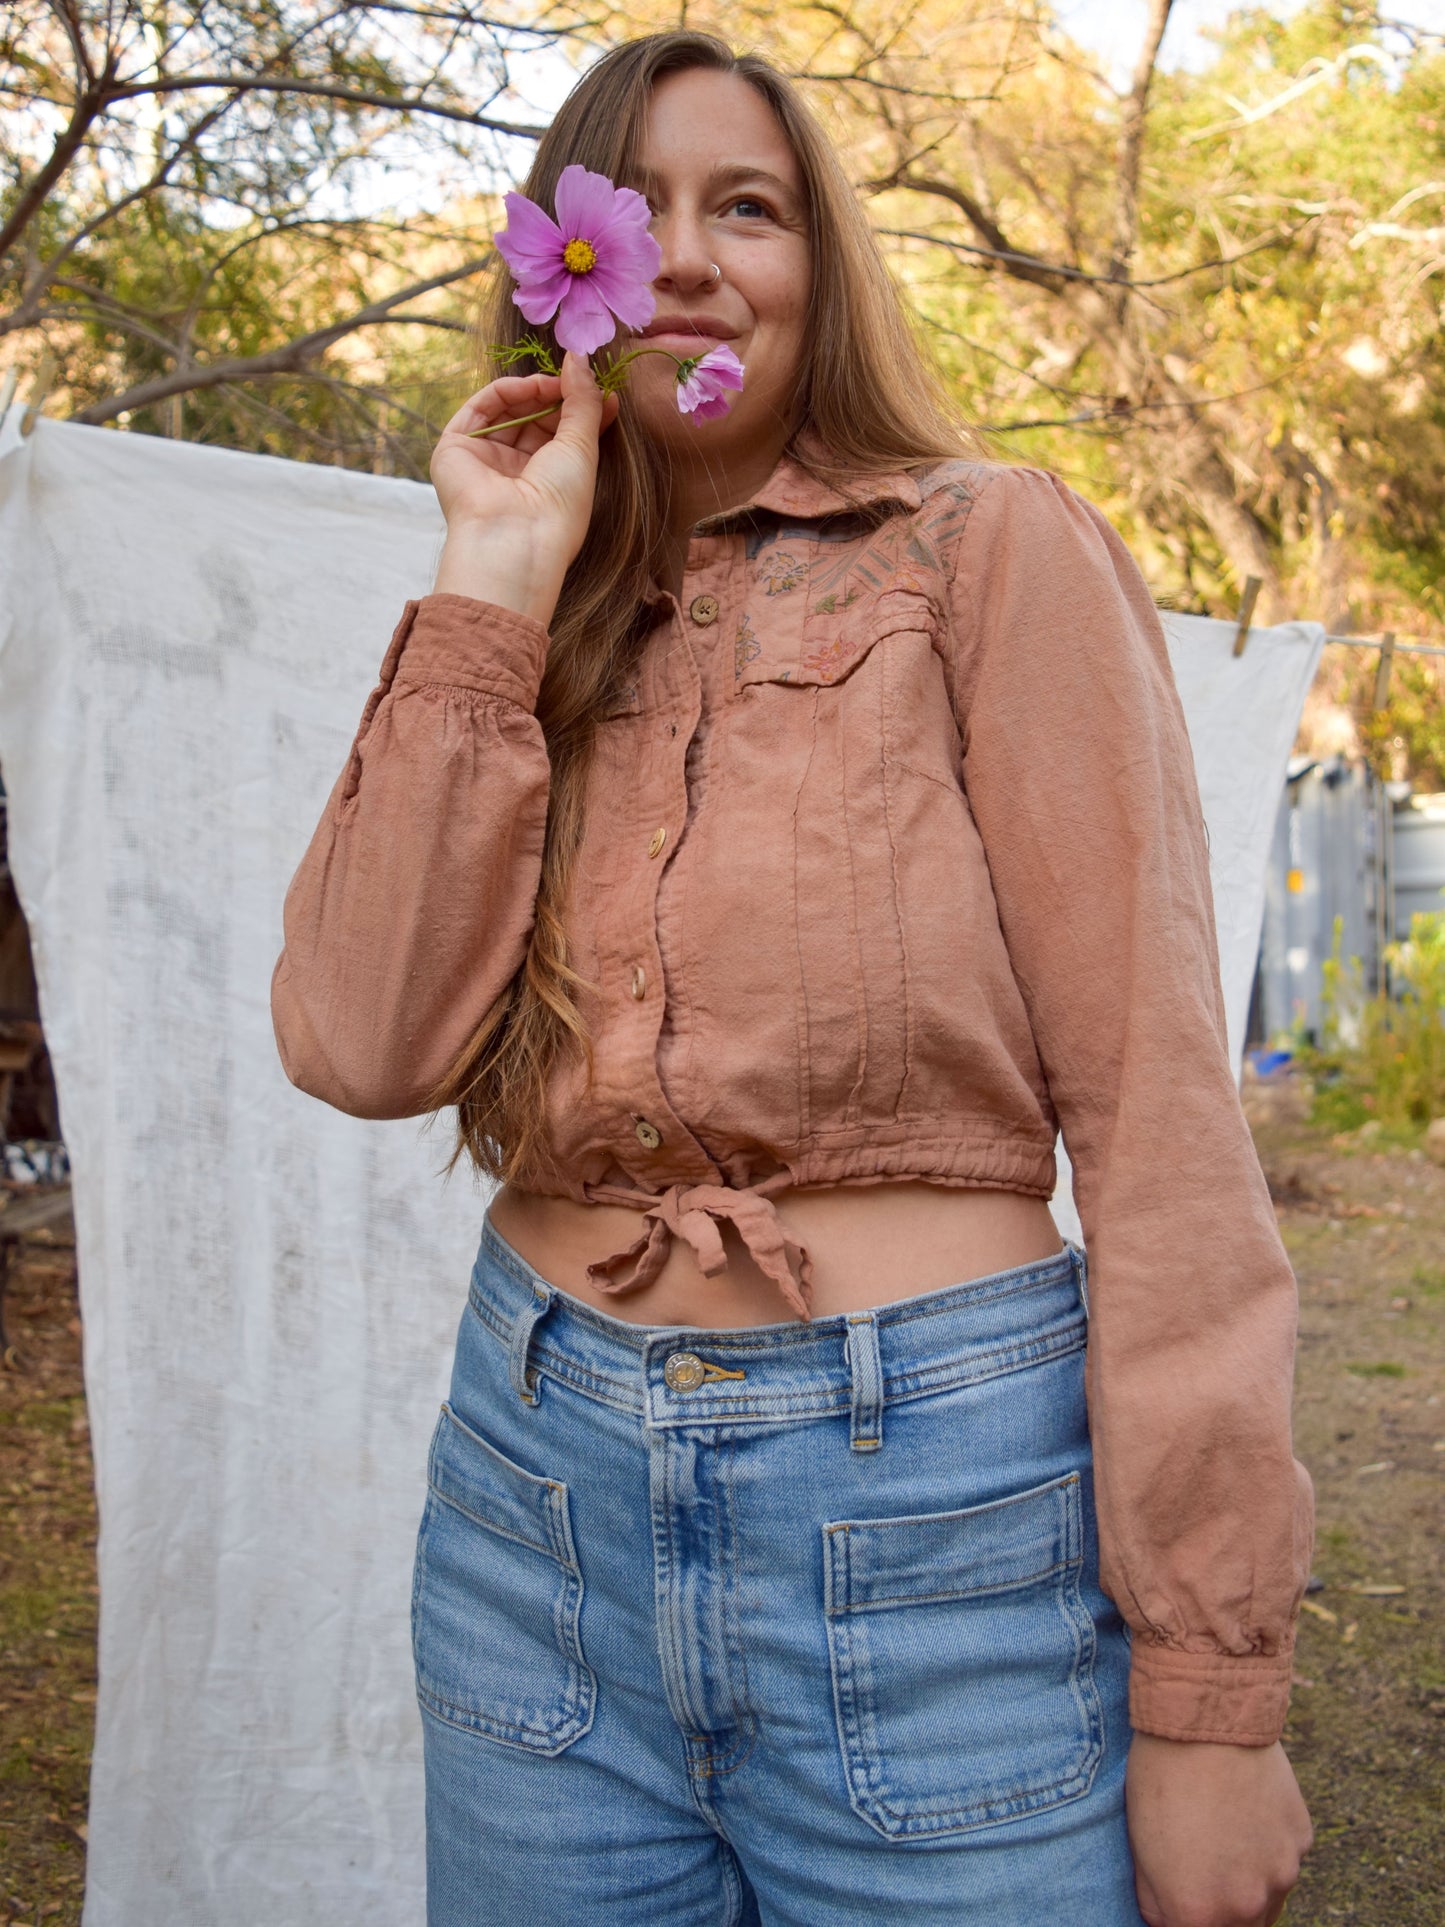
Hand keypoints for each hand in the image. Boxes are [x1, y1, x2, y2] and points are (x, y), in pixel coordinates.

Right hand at [428, 350, 619, 625]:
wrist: (517, 536)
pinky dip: (506, 391)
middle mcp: (513, 470)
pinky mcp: (455, 448)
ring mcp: (483, 459)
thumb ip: (583, 400)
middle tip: (577, 378)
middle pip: (534, 417)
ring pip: (508, 409)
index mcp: (544, 480)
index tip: (602, 388)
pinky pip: (481, 408)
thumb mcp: (582, 447)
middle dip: (557, 395)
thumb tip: (580, 357)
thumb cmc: (559, 504)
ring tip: (555, 385)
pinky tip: (530, 387)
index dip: (578, 407)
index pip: (559, 432)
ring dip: (533, 391)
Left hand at [1127, 1734, 1311, 1926]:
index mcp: (1198, 1914)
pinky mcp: (1302, 1840)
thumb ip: (1157, 1901)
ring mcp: (1281, 1874)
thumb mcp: (1139, 1848)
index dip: (1181, 1910)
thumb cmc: (1161, 1779)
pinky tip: (1245, 1808)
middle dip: (1218, 1903)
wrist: (1204, 1720)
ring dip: (1248, 1879)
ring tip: (1222, 1830)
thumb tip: (1171, 1918)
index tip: (1177, 1886)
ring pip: (1266, 1898)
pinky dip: (1269, 1845)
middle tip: (1200, 1857)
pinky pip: (1284, 1858)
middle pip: (1237, 1926)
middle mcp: (1247, 1906)